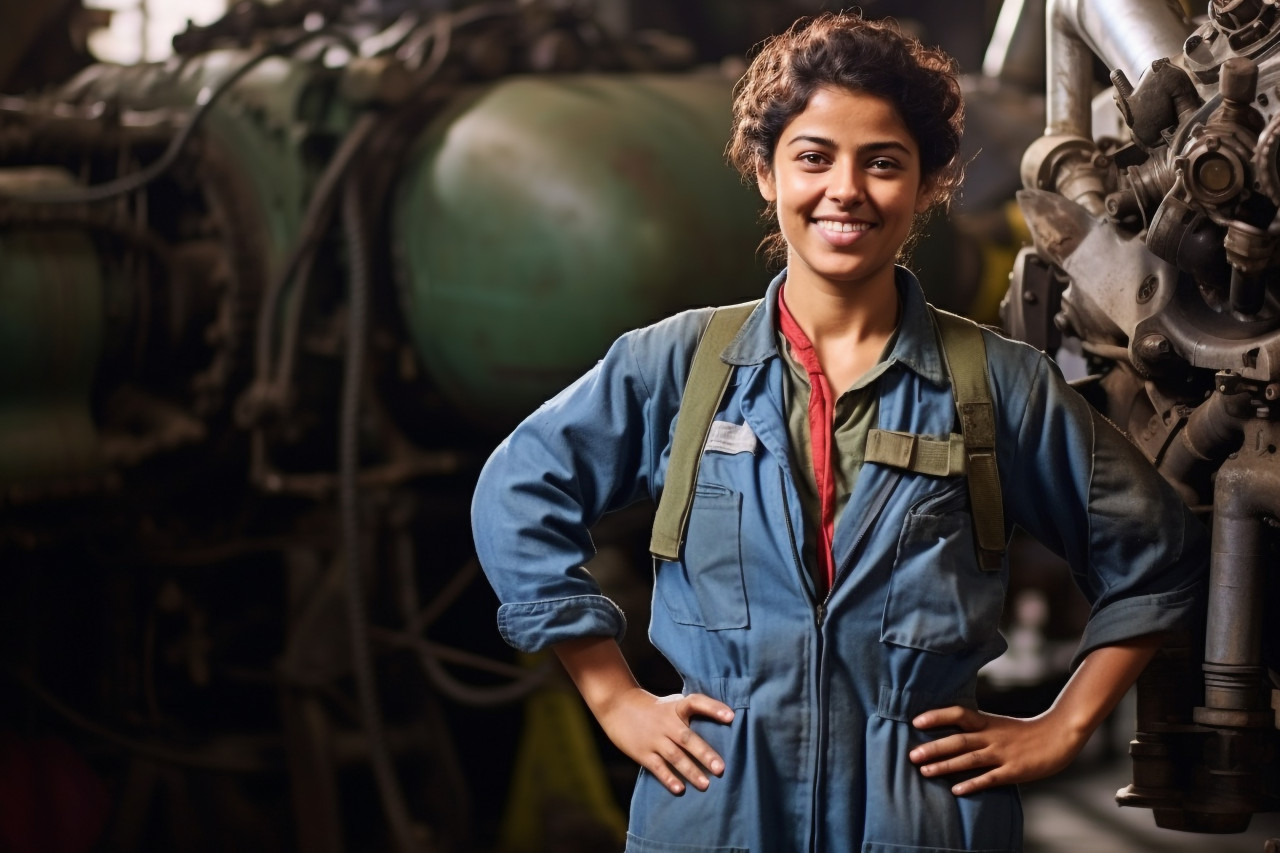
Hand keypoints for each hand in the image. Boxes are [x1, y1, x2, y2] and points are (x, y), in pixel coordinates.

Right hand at [596, 688, 733, 794]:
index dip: (713, 708)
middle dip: (704, 754)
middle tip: (721, 768)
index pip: (696, 702)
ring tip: (705, 785)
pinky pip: (657, 767)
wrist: (617, 705)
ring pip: (674, 756)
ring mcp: (654, 739)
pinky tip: (679, 789)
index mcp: (676, 708)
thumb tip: (724, 722)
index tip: (731, 716)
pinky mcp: (642, 752)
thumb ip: (692, 713)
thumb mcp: (672, 703)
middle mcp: (666, 723)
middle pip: (687, 738)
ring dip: (690, 771)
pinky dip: (668, 778)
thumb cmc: (654, 708)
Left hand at [908, 706, 1086, 795]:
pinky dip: (972, 784)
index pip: (958, 714)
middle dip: (933, 748)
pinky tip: (956, 790)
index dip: (937, 716)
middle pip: (958, 740)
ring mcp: (1003, 753)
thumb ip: (977, 727)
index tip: (916, 721)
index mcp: (988, 722)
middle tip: (911, 755)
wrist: (1058, 736)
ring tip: (925, 772)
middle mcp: (992, 736)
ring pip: (969, 759)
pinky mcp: (1014, 771)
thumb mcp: (998, 724)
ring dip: (945, 766)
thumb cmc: (1023, 732)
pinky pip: (989, 778)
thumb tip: (948, 729)